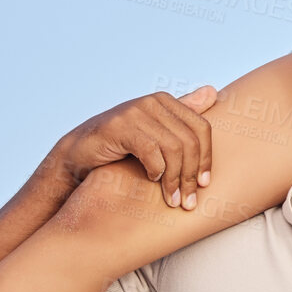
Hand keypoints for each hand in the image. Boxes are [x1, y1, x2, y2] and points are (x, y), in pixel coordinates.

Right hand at [50, 87, 218, 209]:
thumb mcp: (154, 131)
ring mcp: (135, 112)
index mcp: (165, 101)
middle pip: (189, 141)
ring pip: (173, 149)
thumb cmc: (120, 146)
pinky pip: (151, 151)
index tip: (204, 184)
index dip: (206, 158)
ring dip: (175, 179)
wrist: (78, 154)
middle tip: (189, 200)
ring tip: (173, 199)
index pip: (202, 128)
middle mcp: (152, 102)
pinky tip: (151, 180)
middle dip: (191, 174)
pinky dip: (155, 170)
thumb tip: (213, 91)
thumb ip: (182, 113)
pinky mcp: (119, 127)